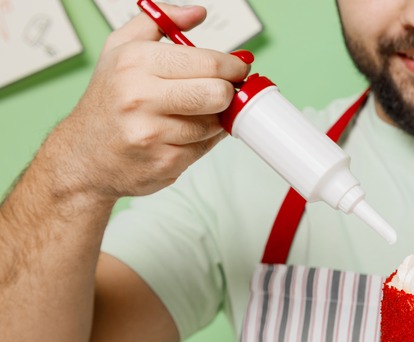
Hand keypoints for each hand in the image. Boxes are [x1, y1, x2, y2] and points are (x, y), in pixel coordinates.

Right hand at [41, 3, 249, 200]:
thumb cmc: (108, 100)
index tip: (237, 69)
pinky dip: (202, 141)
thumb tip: (197, 13)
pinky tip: (182, 136)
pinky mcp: (164, 163)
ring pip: (215, 123)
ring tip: (191, 114)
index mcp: (135, 62)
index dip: (233, 67)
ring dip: (213, 119)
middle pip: (219, 94)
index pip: (208, 63)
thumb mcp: (121, 48)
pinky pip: (205, 148)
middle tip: (220, 92)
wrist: (84, 156)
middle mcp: (140, 97)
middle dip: (228, 93)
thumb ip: (162, 22)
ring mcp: (152, 133)